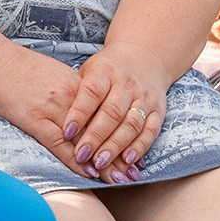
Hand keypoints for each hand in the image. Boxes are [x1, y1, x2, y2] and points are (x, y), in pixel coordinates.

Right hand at [0, 46, 158, 183]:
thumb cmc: (20, 69)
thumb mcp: (55, 77)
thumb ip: (74, 95)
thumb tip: (87, 113)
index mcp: (79, 87)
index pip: (108, 117)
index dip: (123, 137)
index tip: (135, 154)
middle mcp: (73, 98)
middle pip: (103, 129)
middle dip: (120, 153)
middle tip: (135, 173)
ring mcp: (55, 109)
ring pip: (87, 139)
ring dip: (105, 162)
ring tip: (120, 179)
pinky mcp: (36, 119)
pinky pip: (60, 144)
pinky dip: (76, 160)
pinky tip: (89, 173)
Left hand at [54, 45, 168, 181]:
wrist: (145, 57)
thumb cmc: (108, 70)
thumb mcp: (89, 72)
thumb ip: (77, 95)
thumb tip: (62, 125)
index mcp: (105, 72)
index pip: (91, 93)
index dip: (79, 114)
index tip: (66, 133)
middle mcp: (127, 85)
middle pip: (112, 112)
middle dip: (96, 137)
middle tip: (81, 156)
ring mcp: (144, 98)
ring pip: (131, 124)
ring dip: (116, 146)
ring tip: (100, 163)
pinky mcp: (158, 110)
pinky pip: (150, 130)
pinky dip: (140, 147)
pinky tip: (127, 160)